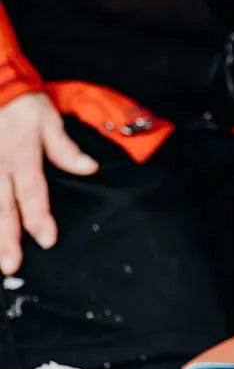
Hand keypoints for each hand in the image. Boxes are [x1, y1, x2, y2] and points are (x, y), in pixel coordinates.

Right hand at [0, 92, 97, 275]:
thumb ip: (65, 149)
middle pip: (2, 208)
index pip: (32, 193)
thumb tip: (90, 168)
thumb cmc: (20, 102)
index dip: (39, 218)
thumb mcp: (48, 120)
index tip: (47, 240)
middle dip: (6, 239)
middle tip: (11, 266)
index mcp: (21, 157)